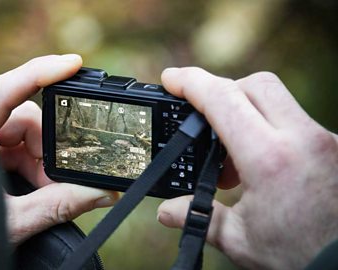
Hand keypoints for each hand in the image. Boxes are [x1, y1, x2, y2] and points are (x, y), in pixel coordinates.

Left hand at [0, 55, 118, 244]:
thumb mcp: (10, 223)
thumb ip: (56, 206)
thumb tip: (103, 191)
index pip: (3, 91)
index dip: (39, 72)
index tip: (72, 64)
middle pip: (24, 118)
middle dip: (50, 147)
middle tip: (61, 179)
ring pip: (25, 135)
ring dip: (45, 162)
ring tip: (49, 191)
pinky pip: (20, 149)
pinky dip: (36, 167)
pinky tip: (40, 188)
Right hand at [157, 68, 337, 268]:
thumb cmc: (301, 257)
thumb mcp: (240, 240)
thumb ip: (198, 217)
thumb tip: (166, 212)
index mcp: (270, 159)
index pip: (223, 100)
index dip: (191, 83)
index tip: (171, 79)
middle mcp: (302, 139)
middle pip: (256, 84)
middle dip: (223, 92)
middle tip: (204, 121)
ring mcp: (325, 140)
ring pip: (279, 100)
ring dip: (248, 113)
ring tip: (233, 159)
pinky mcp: (336, 147)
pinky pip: (296, 121)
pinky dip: (271, 129)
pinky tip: (262, 164)